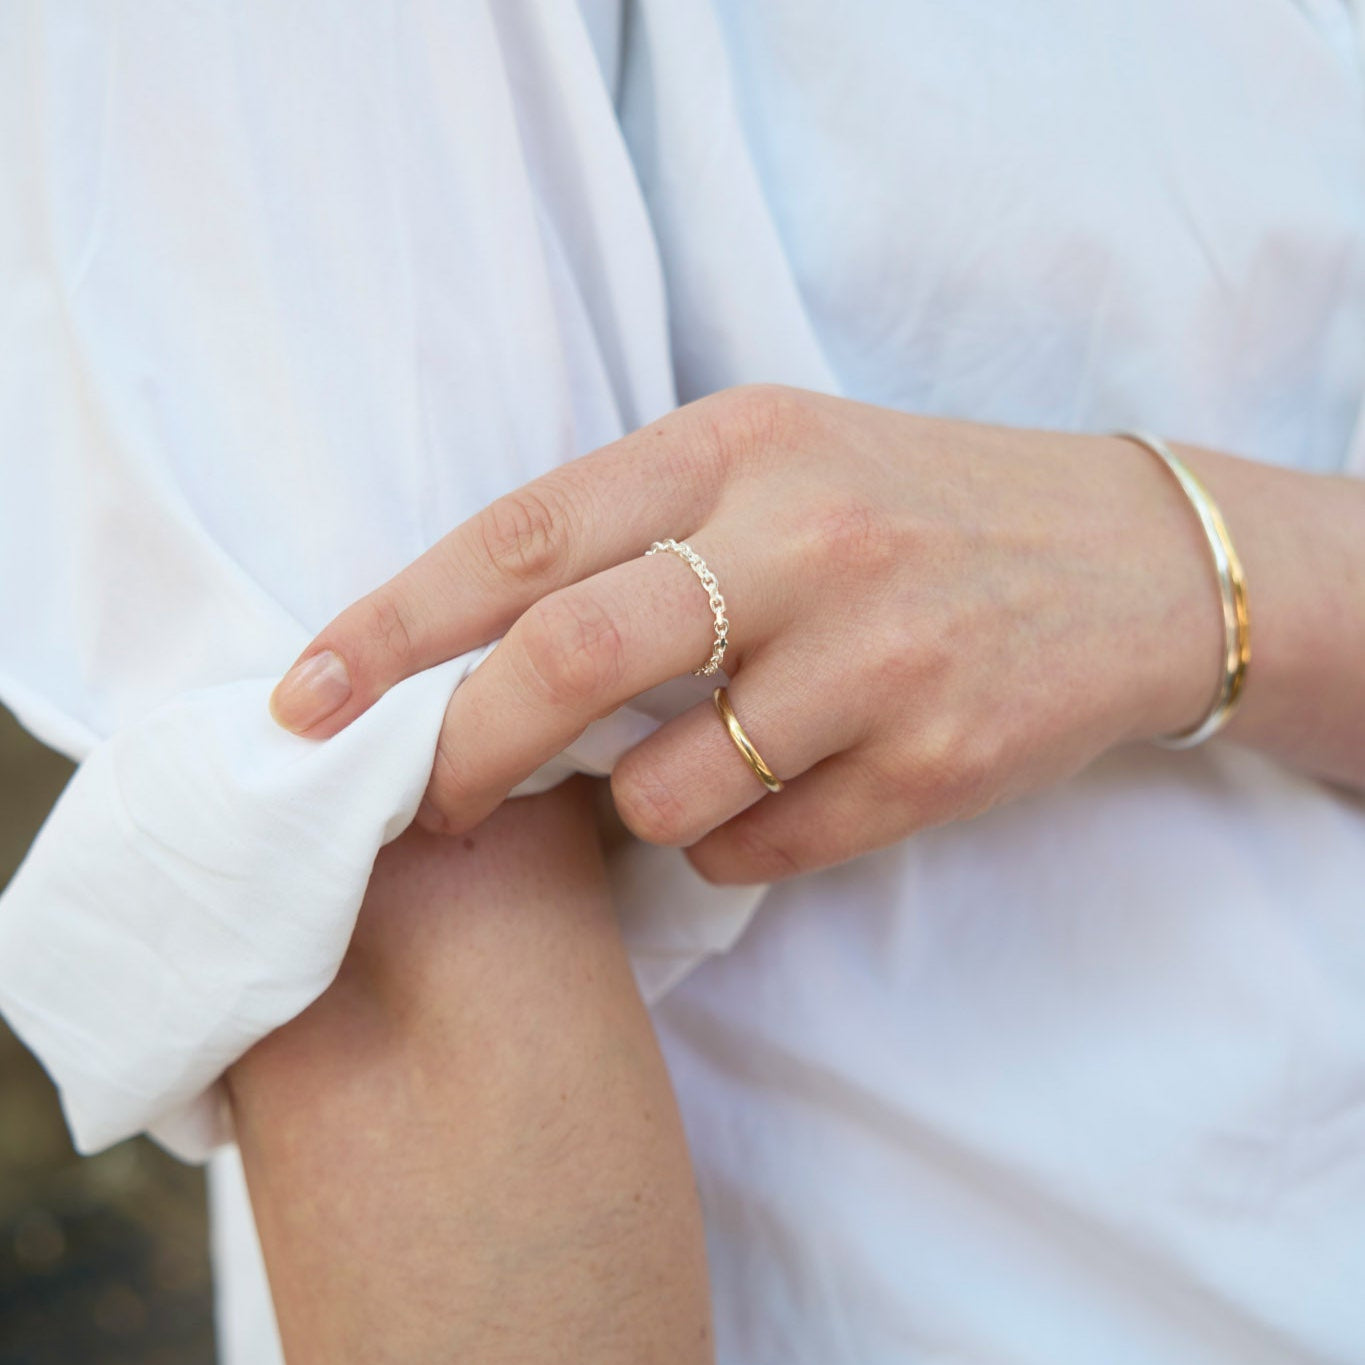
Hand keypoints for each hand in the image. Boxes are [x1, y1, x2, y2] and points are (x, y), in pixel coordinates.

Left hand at [269, 385, 1221, 882]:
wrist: (1129, 563)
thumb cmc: (917, 507)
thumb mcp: (778, 462)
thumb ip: (638, 532)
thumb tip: (477, 657)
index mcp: (738, 444)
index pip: (524, 536)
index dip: (395, 625)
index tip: (305, 699)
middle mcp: (805, 541)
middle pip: (568, 657)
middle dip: (465, 745)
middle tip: (421, 796)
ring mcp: (877, 658)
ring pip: (663, 790)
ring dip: (633, 806)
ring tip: (686, 765)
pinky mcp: (935, 764)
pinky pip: (760, 847)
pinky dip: (727, 843)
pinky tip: (773, 794)